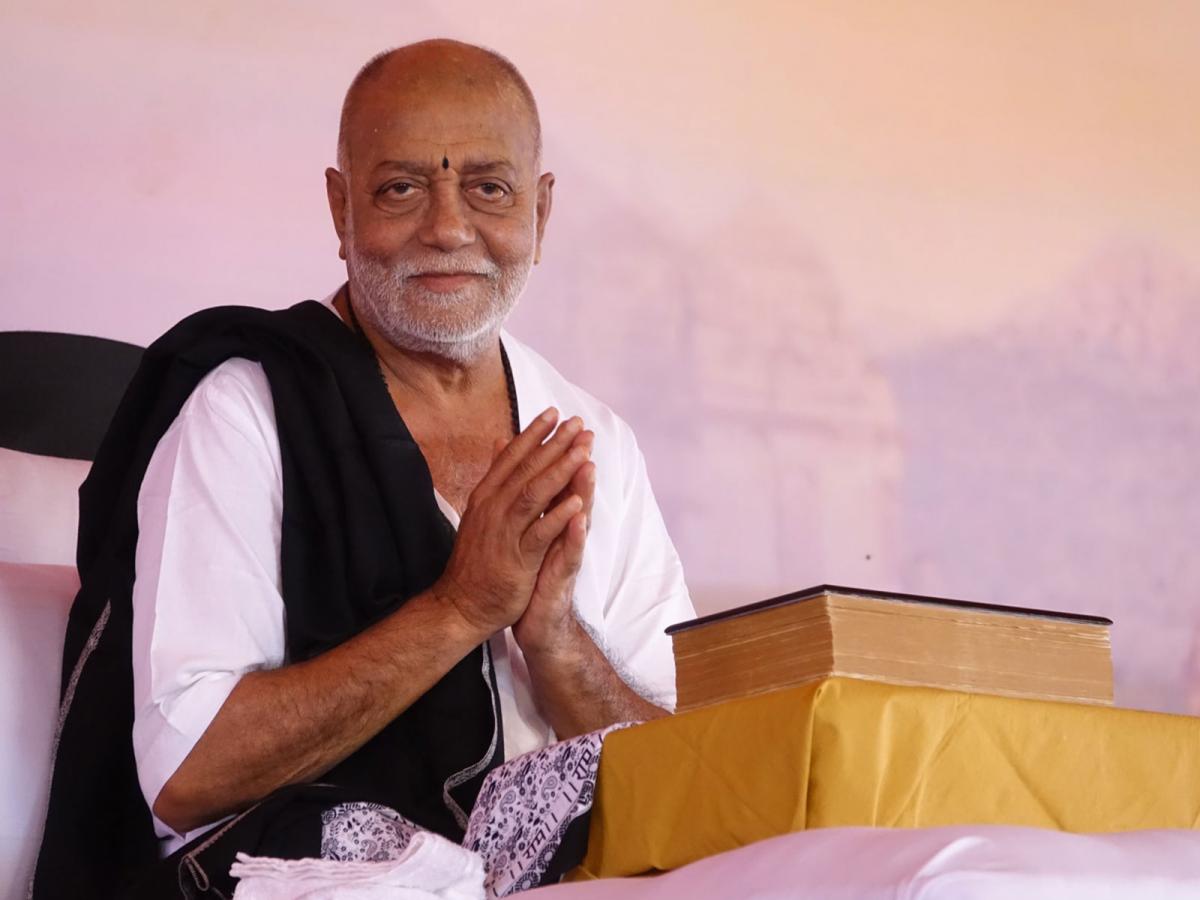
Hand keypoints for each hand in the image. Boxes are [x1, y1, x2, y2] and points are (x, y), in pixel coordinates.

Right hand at [434, 408, 592, 638]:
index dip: (533, 433)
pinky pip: (540, 532)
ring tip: (583, 450)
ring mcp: (504, 532)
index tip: (554, 412)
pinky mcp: (517, 558)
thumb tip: (501, 443)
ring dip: (560, 470)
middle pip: (527, 469)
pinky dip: (558, 515)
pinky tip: (577, 500)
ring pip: (534, 494)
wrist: (462, 604)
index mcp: (486, 496)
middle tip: (577, 423)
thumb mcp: (481, 511)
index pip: (512, 457)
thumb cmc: (477, 558)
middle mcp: (493, 508)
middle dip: (554, 444)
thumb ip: (496, 477)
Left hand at [514, 434, 594, 655]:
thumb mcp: (528, 536)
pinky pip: (570, 556)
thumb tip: (524, 475)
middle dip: (577, 463)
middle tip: (585, 433)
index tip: (560, 422)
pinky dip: (575, 537)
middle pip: (572, 493)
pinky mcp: (562, 579)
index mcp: (550, 522)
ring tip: (588, 466)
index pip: (556, 483)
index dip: (558, 454)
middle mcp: (562, 534)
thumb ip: (530, 506)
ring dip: (583, 492)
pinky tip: (579, 519)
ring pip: (577, 519)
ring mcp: (565, 555)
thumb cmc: (531, 578)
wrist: (535, 624)